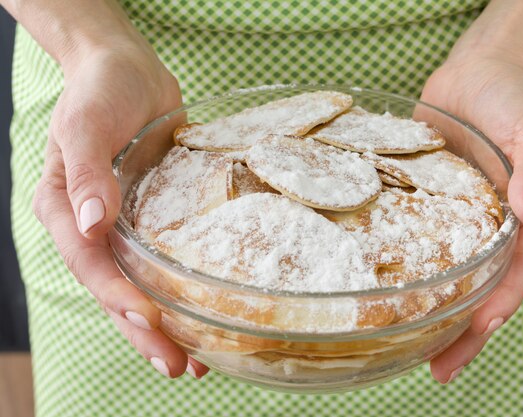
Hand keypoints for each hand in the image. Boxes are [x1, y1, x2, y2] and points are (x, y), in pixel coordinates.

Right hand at [32, 44, 208, 378]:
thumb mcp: (86, 125)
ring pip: (142, 287)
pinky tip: (206, 314)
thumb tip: (90, 225)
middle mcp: (94, 228)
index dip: (118, 296)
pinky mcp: (155, 219)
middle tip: (177, 366)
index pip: (90, 265)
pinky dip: (182, 291)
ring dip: (166, 326)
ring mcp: (126, 227)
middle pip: (116, 291)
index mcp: (66, 211)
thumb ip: (86, 174)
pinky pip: (167, 262)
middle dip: (144, 332)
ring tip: (197, 362)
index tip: (150, 321)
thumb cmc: (100, 90)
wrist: (127, 69)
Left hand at [420, 54, 522, 382]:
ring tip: (409, 346)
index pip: (516, 274)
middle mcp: (492, 228)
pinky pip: (420, 242)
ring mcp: (459, 219)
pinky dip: (409, 269)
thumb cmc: (513, 99)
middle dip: (464, 331)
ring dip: (436, 312)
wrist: (477, 72)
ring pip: (450, 275)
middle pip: (483, 289)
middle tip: (438, 368)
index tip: (475, 335)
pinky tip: (385, 289)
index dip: (498, 307)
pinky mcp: (431, 204)